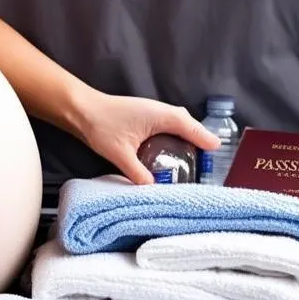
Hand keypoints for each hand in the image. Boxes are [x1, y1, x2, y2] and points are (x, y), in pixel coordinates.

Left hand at [74, 92, 221, 184]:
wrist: (80, 108)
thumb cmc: (100, 125)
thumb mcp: (120, 153)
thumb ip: (138, 173)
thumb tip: (153, 190)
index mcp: (162, 116)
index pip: (193, 129)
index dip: (206, 143)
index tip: (217, 156)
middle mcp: (162, 110)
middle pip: (190, 126)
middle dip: (200, 142)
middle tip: (207, 166)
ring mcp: (154, 111)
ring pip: (180, 124)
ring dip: (189, 139)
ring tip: (194, 161)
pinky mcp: (146, 116)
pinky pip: (170, 125)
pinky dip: (177, 136)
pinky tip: (173, 151)